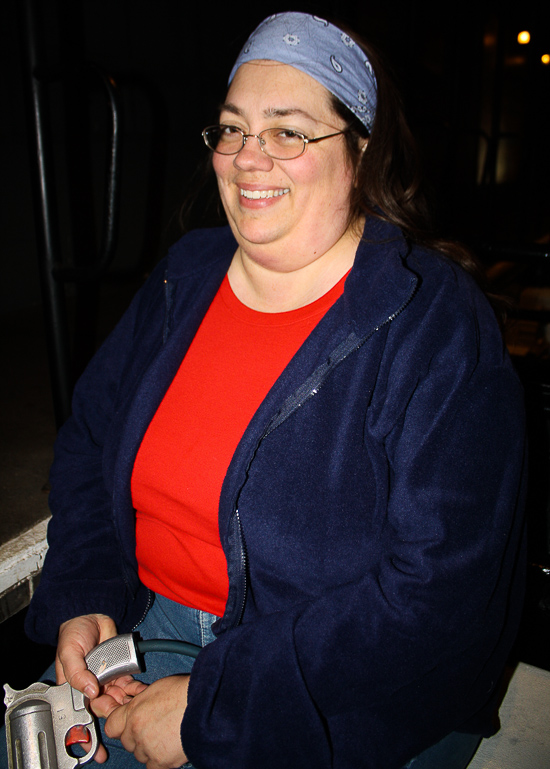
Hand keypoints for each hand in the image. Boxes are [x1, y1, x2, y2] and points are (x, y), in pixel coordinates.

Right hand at [56, 614, 145, 762]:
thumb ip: (76, 673)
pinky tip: (142, 696)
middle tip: (121, 723)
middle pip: (102, 710)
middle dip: (113, 718)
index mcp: (75, 688)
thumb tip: (90, 691)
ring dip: (126, 706)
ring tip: (134, 711)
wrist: (92, 615)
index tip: (95, 749)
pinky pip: (128, 685)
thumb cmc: (73, 635)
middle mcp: (91, 687)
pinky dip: (135, 691)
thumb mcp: (68, 654)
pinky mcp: (120, 670)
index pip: (80, 715)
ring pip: (117, 700)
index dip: (87, 732)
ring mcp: (106, 680)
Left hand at [99, 675, 189, 768]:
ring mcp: (148, 749)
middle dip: (136, 735)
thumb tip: (132, 703)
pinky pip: (152, 766)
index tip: (126, 723)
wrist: (205, 706)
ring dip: (148, 747)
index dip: (120, 724)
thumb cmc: (184, 693)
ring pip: (139, 754)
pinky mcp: (161, 762)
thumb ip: (138, 700)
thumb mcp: (155, 689)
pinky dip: (159, 759)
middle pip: (127, 741)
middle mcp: (136, 732)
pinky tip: (168, 748)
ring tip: (166, 734)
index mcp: (133, 713)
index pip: (111, 726)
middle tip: (153, 726)